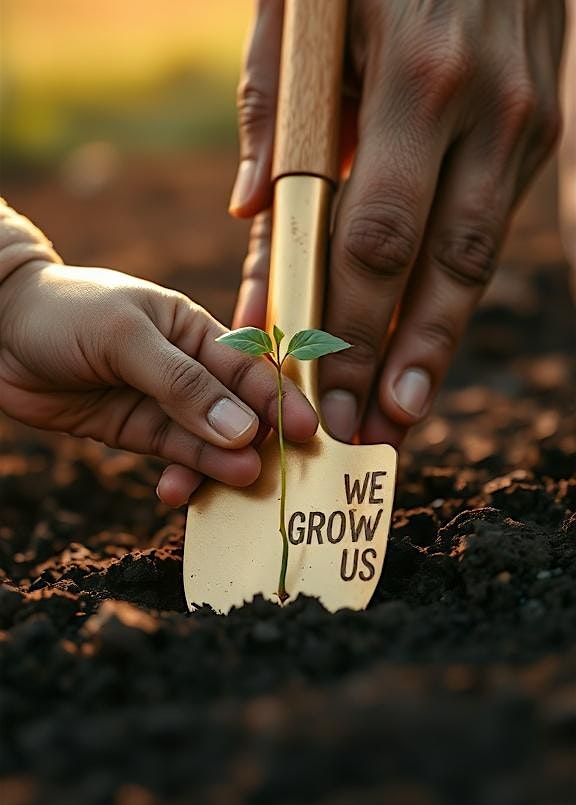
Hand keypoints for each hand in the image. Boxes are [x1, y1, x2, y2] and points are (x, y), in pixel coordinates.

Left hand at [0, 262, 316, 504]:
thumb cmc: (67, 312)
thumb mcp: (127, 337)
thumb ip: (183, 385)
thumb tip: (243, 430)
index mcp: (195, 328)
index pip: (250, 366)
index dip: (280, 398)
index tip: (307, 431)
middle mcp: (187, 366)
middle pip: (237, 409)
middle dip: (260, 439)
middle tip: (280, 471)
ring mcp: (162, 401)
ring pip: (206, 440)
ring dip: (222, 463)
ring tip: (239, 484)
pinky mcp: (135, 430)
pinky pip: (171, 456)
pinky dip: (183, 475)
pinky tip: (181, 491)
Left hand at [230, 0, 574, 444]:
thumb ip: (266, 109)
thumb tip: (250, 217)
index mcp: (411, 76)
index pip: (373, 226)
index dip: (342, 314)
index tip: (307, 374)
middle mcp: (477, 112)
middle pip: (431, 266)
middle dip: (385, 354)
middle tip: (351, 425)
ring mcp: (519, 129)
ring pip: (474, 268)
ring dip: (433, 350)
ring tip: (398, 416)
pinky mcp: (536, 140)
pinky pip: (490, 239)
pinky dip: (453, 300)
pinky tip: (426, 346)